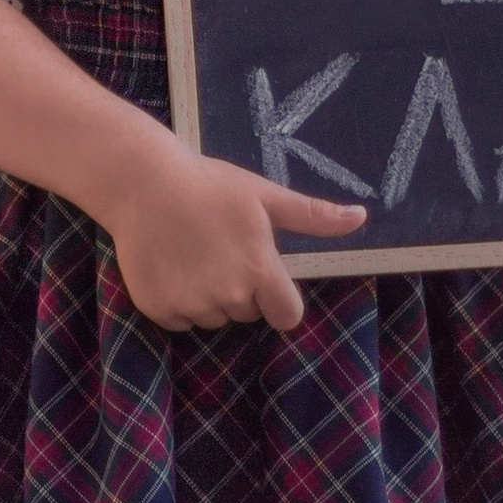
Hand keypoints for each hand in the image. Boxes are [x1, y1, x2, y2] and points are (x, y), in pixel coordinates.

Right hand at [105, 136, 366, 331]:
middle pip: (247, 314)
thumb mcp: (265, 196)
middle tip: (220, 250)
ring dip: (208, 297)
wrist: (142, 182)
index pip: (287, 316)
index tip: (262, 275)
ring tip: (192, 254)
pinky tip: (170, 265)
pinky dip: (177, 301)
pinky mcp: (159, 309)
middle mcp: (228, 296)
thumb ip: (313, 216)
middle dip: (241, 291)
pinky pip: (179, 320)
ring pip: (212, 318)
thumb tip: (360, 217)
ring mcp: (191, 305)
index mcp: (260, 272)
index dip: (278, 298)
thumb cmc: (209, 184)